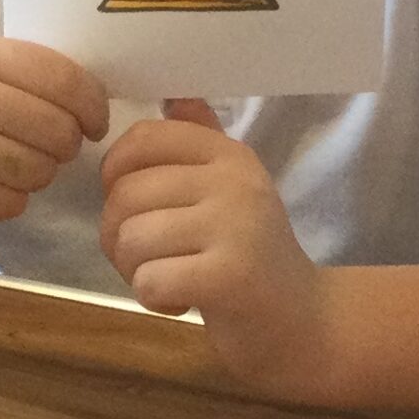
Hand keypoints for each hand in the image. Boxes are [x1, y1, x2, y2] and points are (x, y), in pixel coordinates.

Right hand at [0, 36, 107, 226]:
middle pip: (59, 129)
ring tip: (2, 168)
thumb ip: (14, 77)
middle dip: (62, 147)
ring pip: (40, 170)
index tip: (93, 123)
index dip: (92, 104)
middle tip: (40, 149)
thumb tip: (90, 102)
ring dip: (34, 177)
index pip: (62, 76)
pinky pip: (13, 203)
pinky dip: (6, 202)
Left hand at [99, 99, 329, 394]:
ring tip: (169, 279)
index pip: (143, 139)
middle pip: (125, 194)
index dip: (115, 174)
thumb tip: (174, 96)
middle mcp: (234, 181)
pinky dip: (152, 299)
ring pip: (131, 239)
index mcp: (229, 154)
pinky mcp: (229, 276)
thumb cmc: (251, 257)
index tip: (135, 207)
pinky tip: (182, 302)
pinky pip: (149, 280)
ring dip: (134, 271)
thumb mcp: (228, 192)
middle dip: (118, 236)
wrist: (302, 323)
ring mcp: (235, 227)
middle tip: (152, 259)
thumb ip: (199, 145)